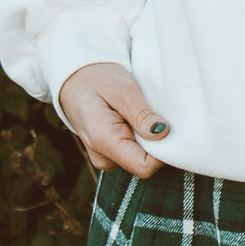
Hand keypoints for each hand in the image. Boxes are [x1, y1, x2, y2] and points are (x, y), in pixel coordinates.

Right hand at [59, 62, 169, 178]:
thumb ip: (141, 115)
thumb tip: (163, 134)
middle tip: (156, 114)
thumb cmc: (97, 79)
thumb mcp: (123, 91)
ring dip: (149, 138)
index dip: (163, 152)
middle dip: (157, 143)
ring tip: (143, 113)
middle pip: (144, 163)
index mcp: (104, 142)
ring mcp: (106, 157)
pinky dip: (141, 137)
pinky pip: (133, 152)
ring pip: (141, 158)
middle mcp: (103, 157)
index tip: (170, 128)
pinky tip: (136, 119)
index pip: (144, 166)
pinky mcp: (109, 153)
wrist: (74, 79)